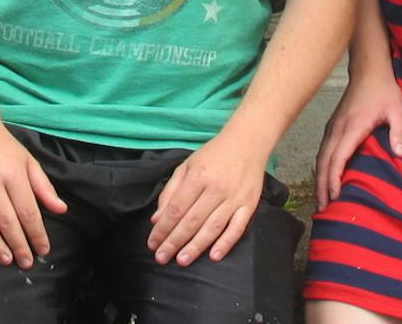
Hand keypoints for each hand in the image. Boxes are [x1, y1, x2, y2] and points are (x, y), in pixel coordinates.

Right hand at [0, 118, 65, 268]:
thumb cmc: (4, 146)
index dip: (37, 233)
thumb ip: (44, 187)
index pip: (28, 211)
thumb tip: (61, 209)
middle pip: (7, 220)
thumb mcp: (28, 161)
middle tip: (26, 262)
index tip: (43, 250)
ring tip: (6, 259)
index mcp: (13, 174)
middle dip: (18, 244)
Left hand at [147, 132, 265, 265]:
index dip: (163, 228)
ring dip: (196, 246)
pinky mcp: (249, 204)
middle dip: (174, 242)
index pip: (176, 208)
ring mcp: (234, 197)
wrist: (248, 142)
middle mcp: (215, 188)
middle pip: (191, 220)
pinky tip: (214, 256)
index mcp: (197, 176)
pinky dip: (226, 242)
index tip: (152, 244)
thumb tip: (157, 218)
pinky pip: (237, 227)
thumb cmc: (214, 154)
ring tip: (181, 260)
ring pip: (212, 227)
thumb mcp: (187, 165)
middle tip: (161, 258)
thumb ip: (171, 190)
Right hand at [313, 69, 401, 210]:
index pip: (338, 157)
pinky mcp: (333, 125)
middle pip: (324, 161)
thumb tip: (401, 155)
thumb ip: (400, 132)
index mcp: (352, 127)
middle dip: (322, 186)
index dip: (335, 178)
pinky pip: (324, 150)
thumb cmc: (384, 89)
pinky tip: (324, 178)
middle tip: (323, 208)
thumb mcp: (397, 109)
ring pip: (321, 157)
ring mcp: (333, 126)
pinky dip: (322, 167)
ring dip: (319, 178)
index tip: (335, 196)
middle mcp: (338, 128)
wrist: (368, 69)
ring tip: (321, 200)